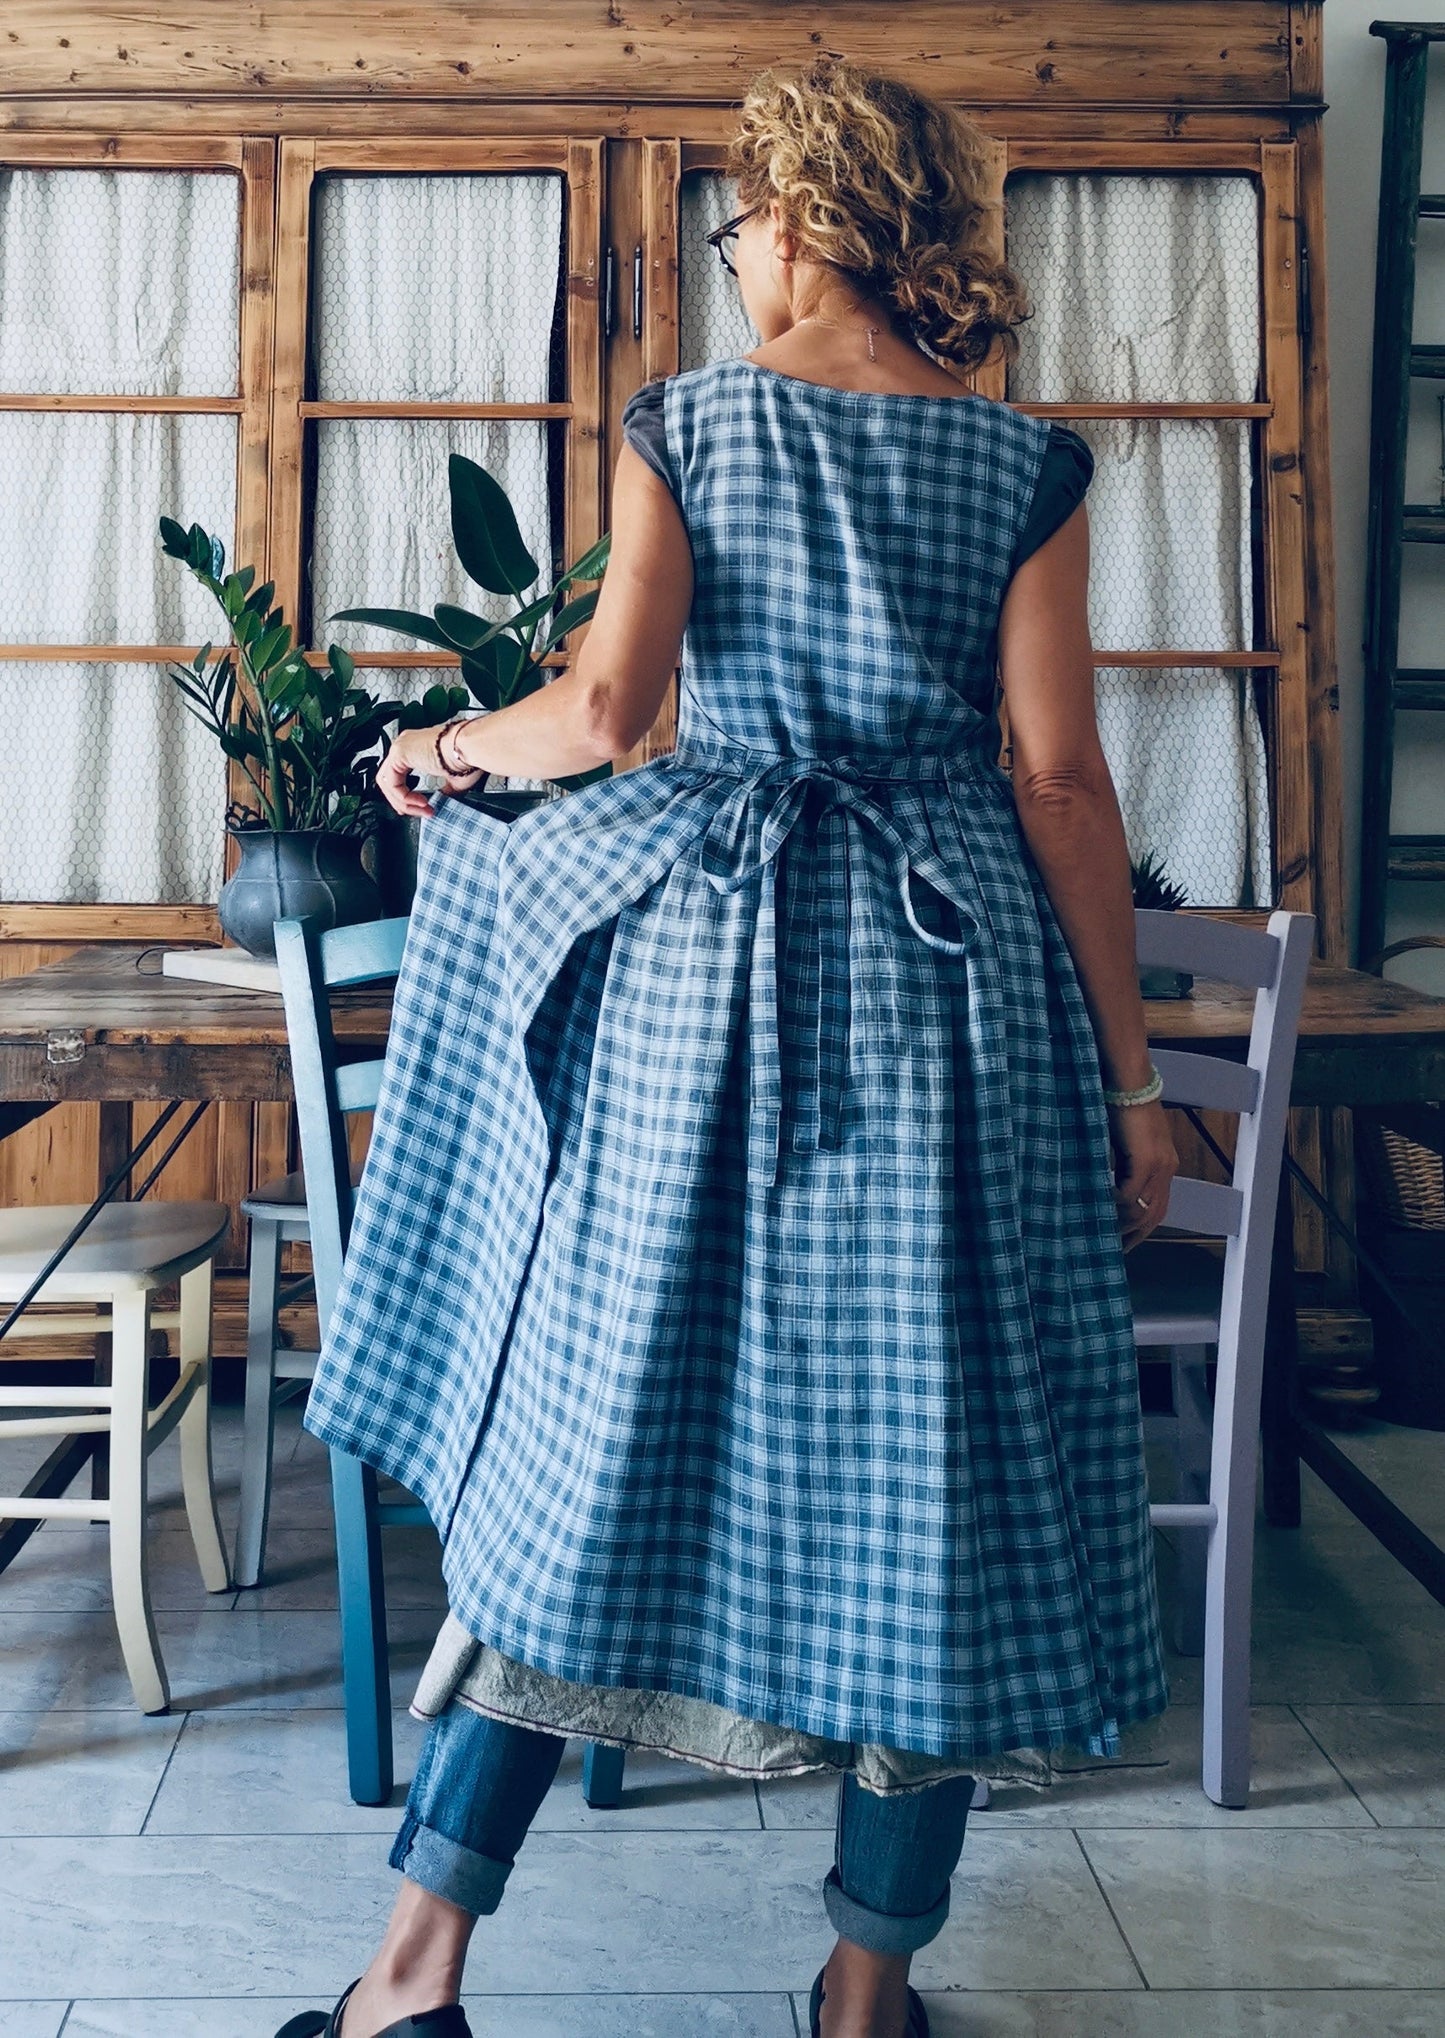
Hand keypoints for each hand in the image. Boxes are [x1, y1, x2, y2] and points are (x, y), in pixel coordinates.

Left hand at [375, 725, 483, 818]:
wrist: (470, 747)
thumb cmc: (467, 756)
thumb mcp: (454, 780)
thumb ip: (444, 789)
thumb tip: (443, 799)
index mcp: (416, 747)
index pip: (398, 775)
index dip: (404, 796)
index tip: (417, 807)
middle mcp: (405, 744)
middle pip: (389, 780)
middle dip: (401, 801)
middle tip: (416, 812)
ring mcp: (400, 747)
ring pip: (387, 783)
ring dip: (403, 802)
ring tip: (422, 809)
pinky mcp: (399, 752)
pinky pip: (392, 783)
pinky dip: (404, 797)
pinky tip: (421, 802)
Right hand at [1108, 1098, 1178, 1251]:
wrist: (1128, 1081)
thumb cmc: (1121, 1105)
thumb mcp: (1124, 1142)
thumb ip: (1122, 1164)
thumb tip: (1106, 1187)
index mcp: (1165, 1163)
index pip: (1159, 1206)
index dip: (1142, 1227)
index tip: (1124, 1240)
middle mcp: (1167, 1168)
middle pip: (1154, 1215)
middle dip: (1135, 1235)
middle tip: (1115, 1249)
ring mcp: (1159, 1165)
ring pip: (1143, 1210)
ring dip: (1122, 1224)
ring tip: (1103, 1231)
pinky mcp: (1146, 1161)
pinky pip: (1130, 1196)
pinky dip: (1115, 1206)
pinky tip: (1099, 1207)